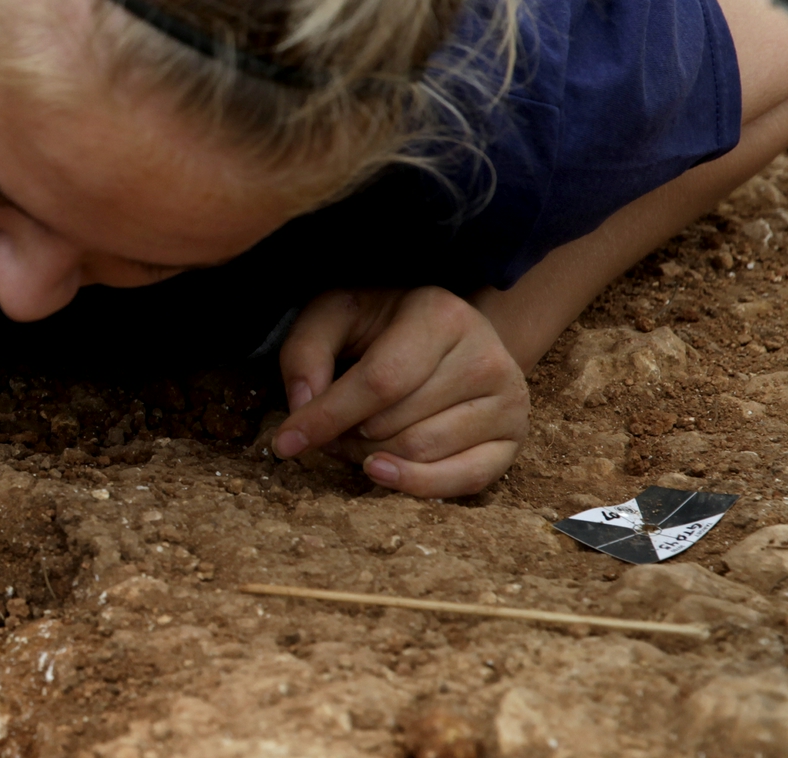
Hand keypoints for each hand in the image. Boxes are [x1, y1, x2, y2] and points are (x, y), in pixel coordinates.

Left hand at [271, 287, 528, 497]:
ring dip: (372, 456)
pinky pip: (464, 481)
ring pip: (421, 453)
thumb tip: (303, 408)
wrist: (445, 333)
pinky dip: (414, 485)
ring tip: (358, 435)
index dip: (327, 417)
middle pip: (396, 424)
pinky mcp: (513, 439)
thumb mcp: (335, 315)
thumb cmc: (381, 323)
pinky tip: (379, 472)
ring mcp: (509, 400)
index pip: (380, 382)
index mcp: (442, 315)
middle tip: (330, 427)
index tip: (285, 443)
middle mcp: (485, 356)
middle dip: (346, 436)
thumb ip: (306, 352)